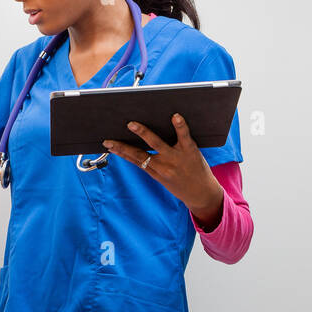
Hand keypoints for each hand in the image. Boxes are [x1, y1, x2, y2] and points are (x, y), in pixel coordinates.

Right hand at [102, 114, 223, 222]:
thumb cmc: (183, 186)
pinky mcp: (190, 151)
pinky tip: (175, 116)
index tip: (108, 144)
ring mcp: (176, 158)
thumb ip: (154, 165)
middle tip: (112, 138)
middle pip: (140, 154)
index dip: (120, 151)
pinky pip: (183, 136)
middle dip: (123, 146)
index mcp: (155, 172)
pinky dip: (179, 126)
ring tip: (133, 125)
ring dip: (144, 133)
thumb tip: (142, 149)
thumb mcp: (164, 180)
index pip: (134, 159)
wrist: (203, 195)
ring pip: (157, 143)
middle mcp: (163, 166)